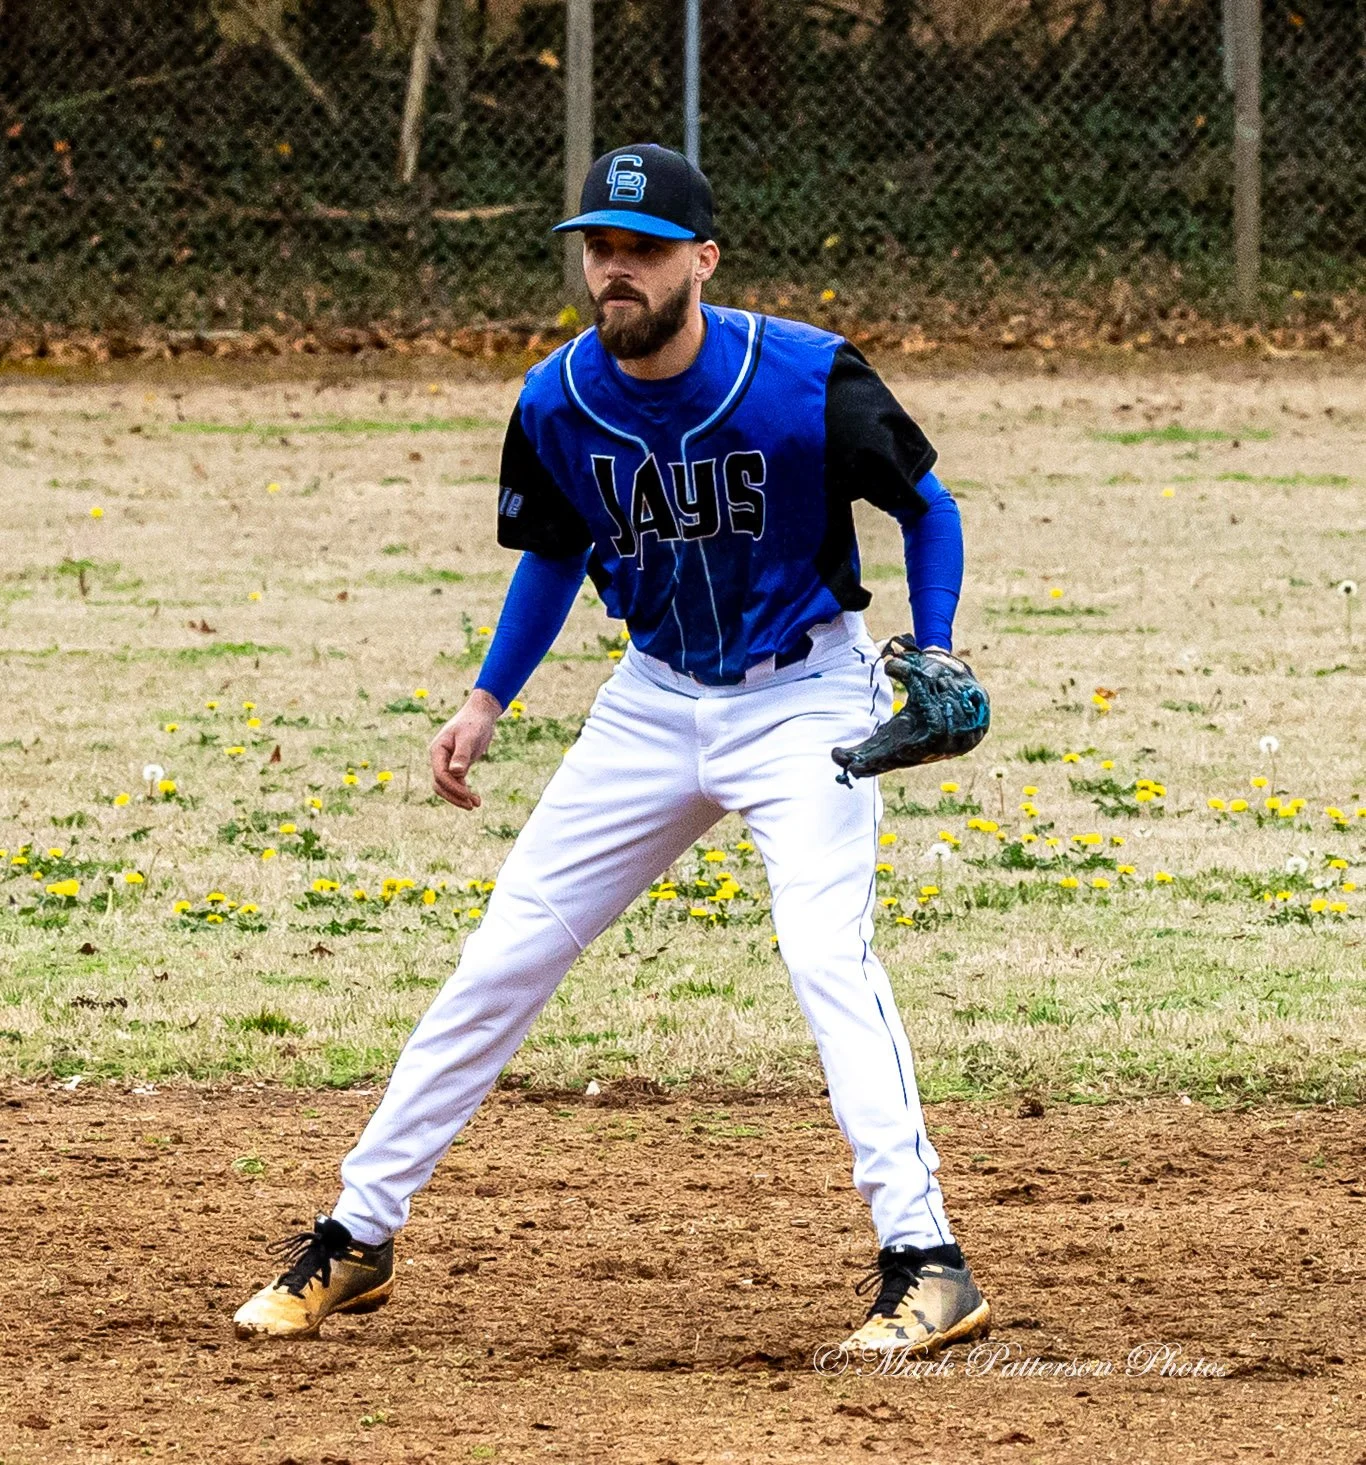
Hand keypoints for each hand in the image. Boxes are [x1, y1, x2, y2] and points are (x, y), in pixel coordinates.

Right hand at [429, 691, 501, 809]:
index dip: (453, 787)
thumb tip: (456, 773)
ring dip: (459, 796)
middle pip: (440, 784)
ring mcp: (447, 762)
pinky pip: (456, 782)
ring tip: (476, 804)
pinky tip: (475, 799)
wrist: (481, 714)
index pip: (440, 775)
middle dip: (454, 796)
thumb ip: (462, 754)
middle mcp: (439, 757)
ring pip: (447, 786)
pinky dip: (464, 791)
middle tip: (472, 805)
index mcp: (437, 750)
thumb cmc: (474, 723)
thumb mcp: (469, 737)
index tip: (468, 795)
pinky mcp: (457, 765)